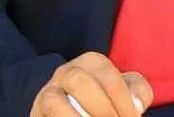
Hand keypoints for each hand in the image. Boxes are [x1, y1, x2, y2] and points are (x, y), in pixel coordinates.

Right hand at [30, 51, 151, 116]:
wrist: (71, 104)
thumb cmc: (105, 96)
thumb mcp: (125, 88)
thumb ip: (137, 90)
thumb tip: (136, 105)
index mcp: (91, 62)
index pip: (110, 78)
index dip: (123, 102)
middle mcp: (65, 72)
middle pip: (79, 83)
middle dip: (101, 108)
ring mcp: (46, 92)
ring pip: (54, 101)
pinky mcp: (36, 112)